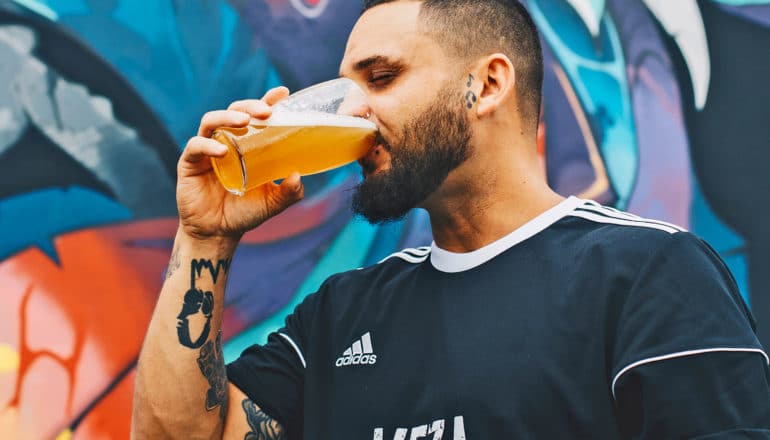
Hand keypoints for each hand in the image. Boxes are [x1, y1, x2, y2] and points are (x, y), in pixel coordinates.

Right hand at [176, 87, 303, 240]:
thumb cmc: (244, 213)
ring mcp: (206, 150)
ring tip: (244, 121)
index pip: (255, 115)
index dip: (267, 100)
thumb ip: (288, 192)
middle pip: (234, 110)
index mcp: (246, 144)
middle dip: (249, 105)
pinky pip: (195, 146)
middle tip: (266, 111)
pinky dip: (208, 145)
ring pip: (212, 120)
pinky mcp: (189, 163)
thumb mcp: (272, 202)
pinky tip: (222, 151)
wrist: (218, 233)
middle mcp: (226, 141)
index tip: (283, 93)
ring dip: (228, 116)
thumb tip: (298, 175)